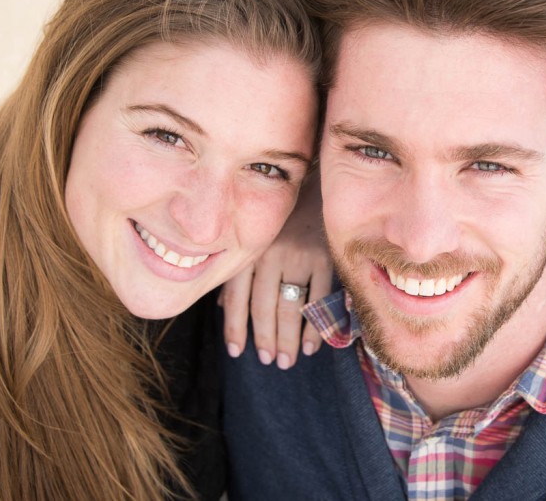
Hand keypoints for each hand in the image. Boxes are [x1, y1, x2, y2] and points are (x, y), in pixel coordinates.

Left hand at [219, 172, 330, 368]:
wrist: (319, 183)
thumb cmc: (285, 213)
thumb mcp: (256, 235)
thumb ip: (240, 268)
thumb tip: (222, 306)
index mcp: (249, 249)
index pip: (236, 296)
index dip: (235, 326)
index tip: (237, 351)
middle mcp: (269, 254)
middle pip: (264, 307)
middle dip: (265, 339)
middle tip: (269, 362)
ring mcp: (297, 256)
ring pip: (289, 308)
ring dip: (287, 340)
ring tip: (286, 360)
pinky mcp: (324, 257)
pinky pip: (318, 300)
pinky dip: (316, 327)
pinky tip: (312, 346)